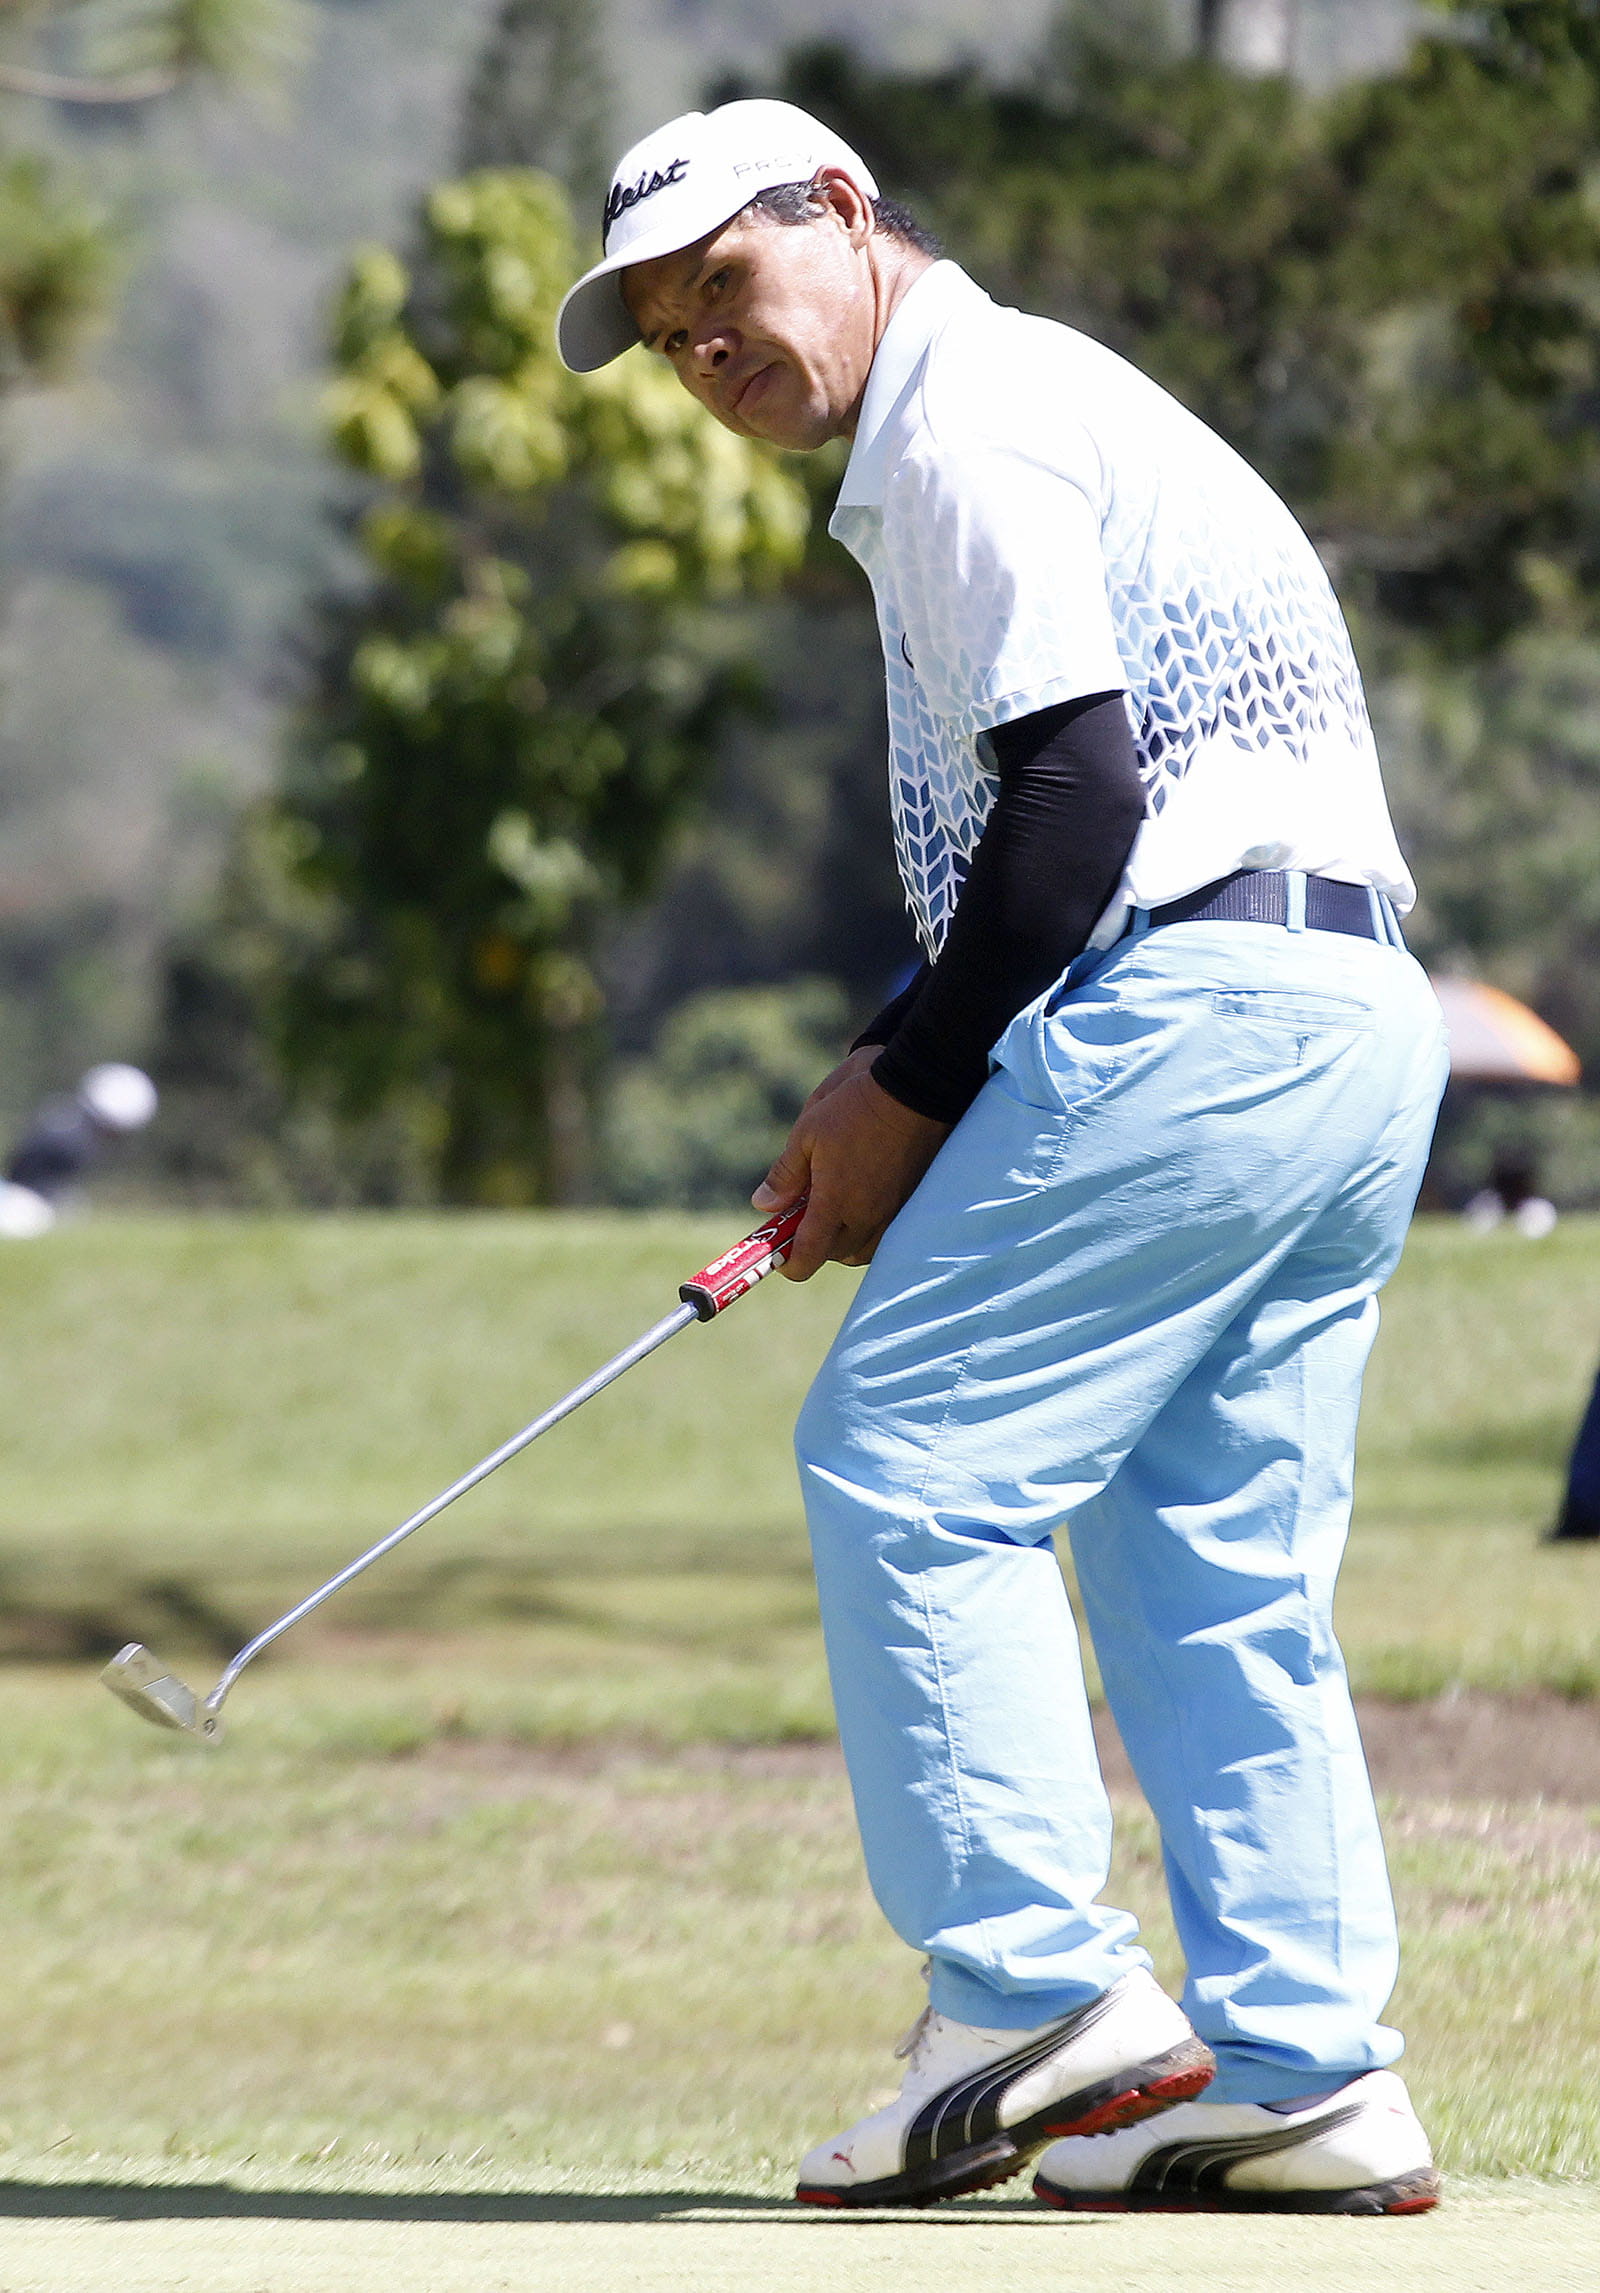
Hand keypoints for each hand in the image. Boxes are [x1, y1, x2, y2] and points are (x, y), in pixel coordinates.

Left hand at [752, 1055, 949, 1279]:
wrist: (914, 1089)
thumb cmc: (855, 1107)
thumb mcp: (807, 1133)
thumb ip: (785, 1175)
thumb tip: (764, 1206)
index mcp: (835, 1201)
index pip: (809, 1255)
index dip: (791, 1264)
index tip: (781, 1257)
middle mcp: (866, 1215)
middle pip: (836, 1254)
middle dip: (816, 1246)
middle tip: (805, 1219)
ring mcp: (893, 1210)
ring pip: (864, 1248)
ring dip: (845, 1240)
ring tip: (836, 1209)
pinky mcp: (912, 1200)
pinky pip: (888, 1232)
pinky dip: (870, 1230)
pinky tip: (863, 1201)